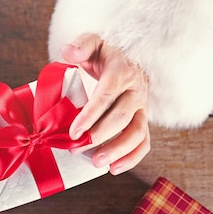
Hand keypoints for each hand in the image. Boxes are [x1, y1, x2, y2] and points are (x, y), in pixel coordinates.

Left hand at [61, 34, 150, 174]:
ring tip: (98, 164)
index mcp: (121, 72)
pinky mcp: (143, 122)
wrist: (127, 61)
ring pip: (138, 133)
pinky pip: (144, 143)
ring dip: (118, 151)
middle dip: (100, 136)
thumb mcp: (92, 44)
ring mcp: (142, 108)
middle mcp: (136, 90)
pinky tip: (114, 169)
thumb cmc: (104, 56)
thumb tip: (68, 52)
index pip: (106, 96)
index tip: (74, 133)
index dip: (90, 116)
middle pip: (122, 117)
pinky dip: (132, 159)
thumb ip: (81, 45)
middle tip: (78, 149)